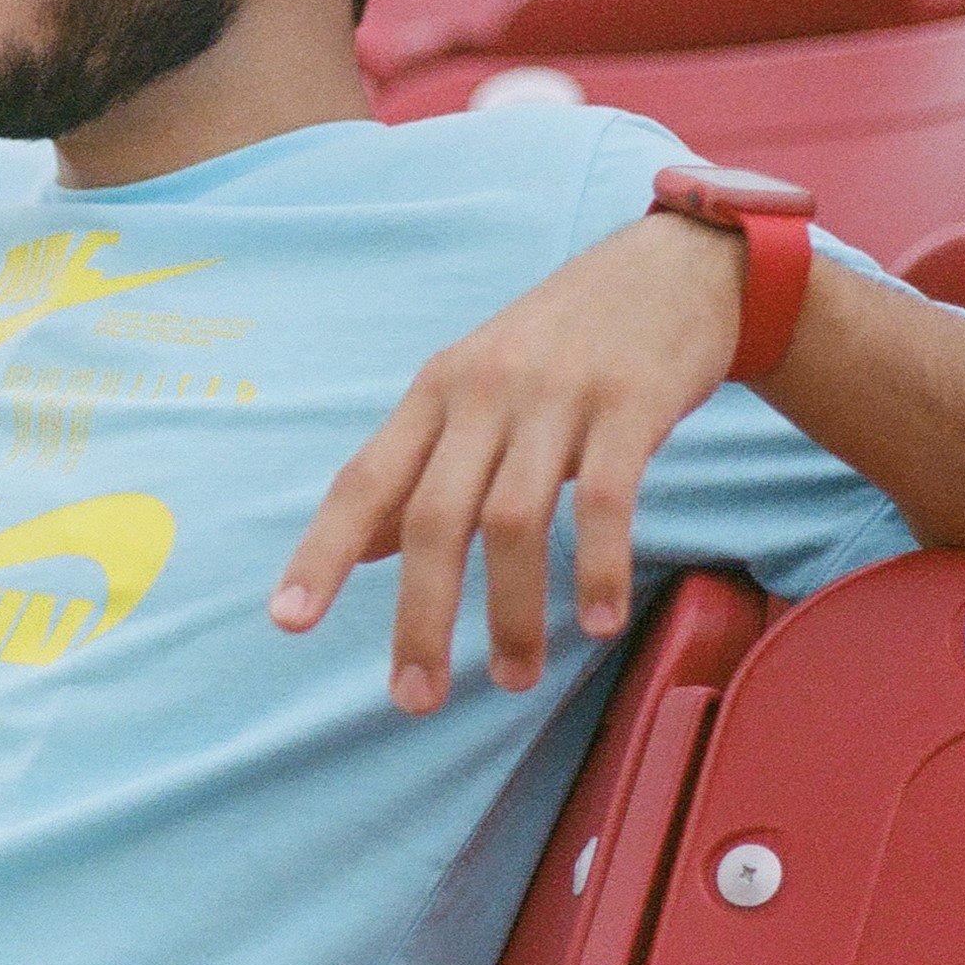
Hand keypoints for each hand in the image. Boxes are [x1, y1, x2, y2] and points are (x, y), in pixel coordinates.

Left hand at [270, 214, 745, 712]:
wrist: (676, 266)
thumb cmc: (562, 342)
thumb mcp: (474, 383)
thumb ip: (421, 462)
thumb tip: (360, 546)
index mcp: (436, 390)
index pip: (363, 479)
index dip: (322, 551)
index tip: (289, 619)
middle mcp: (485, 390)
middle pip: (433, 516)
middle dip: (420, 616)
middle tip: (417, 698)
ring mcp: (558, 396)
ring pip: (514, 520)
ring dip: (512, 613)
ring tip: (515, 677)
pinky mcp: (631, 404)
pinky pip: (607, 500)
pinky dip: (598, 568)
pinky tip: (599, 622)